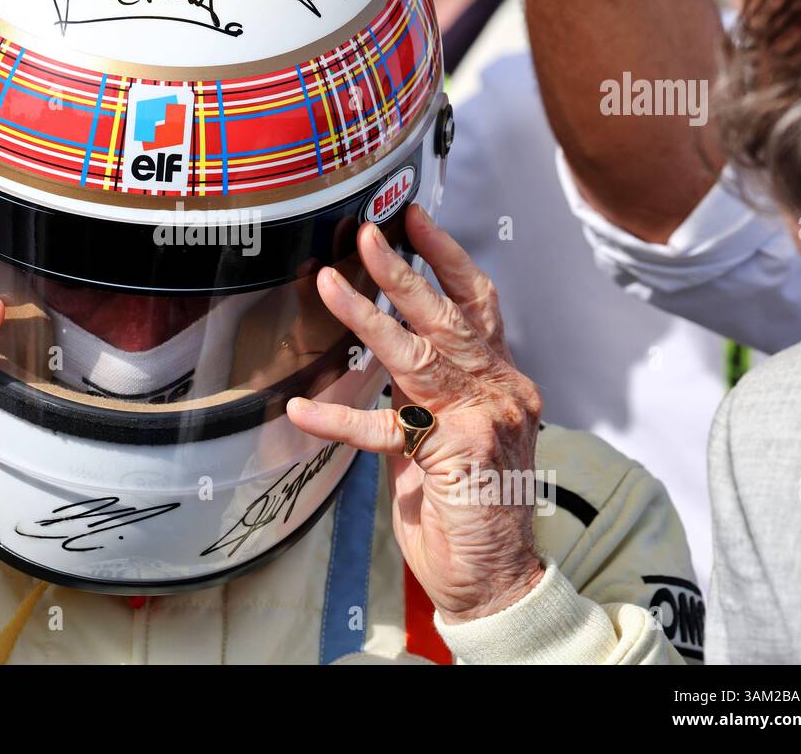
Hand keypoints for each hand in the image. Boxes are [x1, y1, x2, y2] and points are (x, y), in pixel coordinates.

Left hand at [286, 203, 545, 622]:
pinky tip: (300, 408)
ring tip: (327, 283)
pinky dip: (337, 416)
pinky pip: (382, 428)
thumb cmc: (468, 511)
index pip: (478, 304)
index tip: (413, 219)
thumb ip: (420, 396)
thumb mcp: (444, 438)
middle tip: (368, 233)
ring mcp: (483, 420)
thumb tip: (380, 359)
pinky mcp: (456, 455)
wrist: (493, 581)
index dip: (446, 257)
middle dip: (405, 270)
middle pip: (450, 315)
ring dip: (367, 317)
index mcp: (500, 381)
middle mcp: (500, 391)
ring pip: (417, 355)